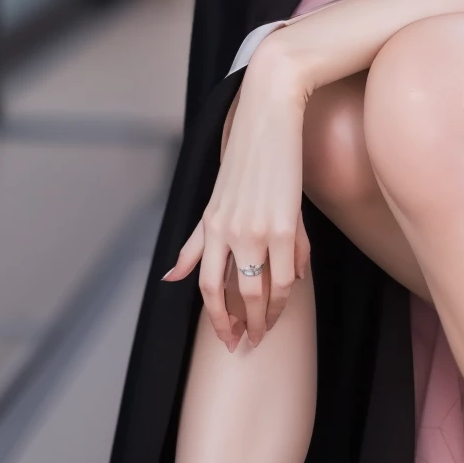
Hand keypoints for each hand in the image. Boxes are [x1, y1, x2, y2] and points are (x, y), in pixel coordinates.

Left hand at [162, 51, 310, 349]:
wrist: (268, 118)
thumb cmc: (245, 158)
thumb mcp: (213, 201)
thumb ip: (194, 242)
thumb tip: (170, 277)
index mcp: (209, 225)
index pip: (204, 286)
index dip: (215, 318)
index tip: (226, 338)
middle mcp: (228, 231)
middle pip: (232, 294)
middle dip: (242, 325)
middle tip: (250, 345)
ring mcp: (257, 230)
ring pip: (261, 289)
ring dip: (267, 315)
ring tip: (270, 328)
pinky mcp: (286, 225)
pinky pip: (288, 273)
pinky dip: (290, 289)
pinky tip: (292, 292)